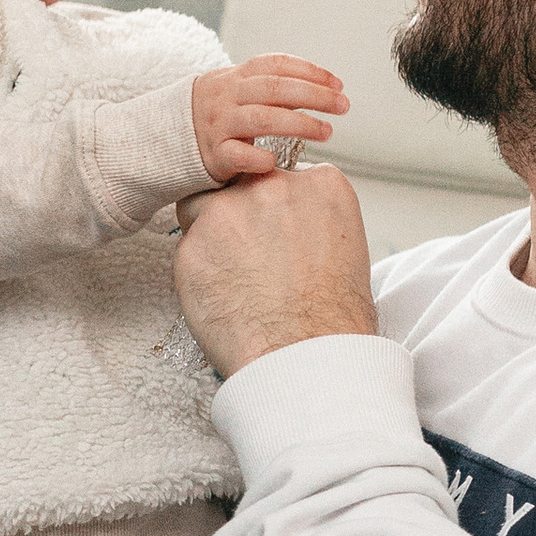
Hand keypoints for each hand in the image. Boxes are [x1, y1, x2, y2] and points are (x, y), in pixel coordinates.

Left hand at [173, 160, 376, 374]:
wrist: (309, 356)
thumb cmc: (335, 319)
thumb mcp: (347, 249)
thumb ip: (311, 221)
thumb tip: (289, 226)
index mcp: (321, 185)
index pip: (281, 178)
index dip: (274, 211)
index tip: (277, 236)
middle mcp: (272, 187)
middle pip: (240, 185)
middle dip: (242, 217)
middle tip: (252, 259)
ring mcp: (228, 212)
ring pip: (203, 208)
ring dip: (212, 237)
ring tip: (236, 280)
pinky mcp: (192, 246)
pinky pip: (187, 249)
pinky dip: (199, 273)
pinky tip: (224, 299)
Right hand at [190, 51, 350, 184]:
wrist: (168, 137)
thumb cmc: (219, 114)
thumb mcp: (240, 91)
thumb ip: (274, 87)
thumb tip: (326, 89)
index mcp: (236, 76)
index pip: (276, 65)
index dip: (310, 71)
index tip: (338, 83)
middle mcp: (227, 96)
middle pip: (274, 89)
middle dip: (314, 95)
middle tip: (343, 105)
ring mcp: (218, 125)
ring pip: (261, 119)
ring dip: (299, 124)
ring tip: (327, 132)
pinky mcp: (212, 154)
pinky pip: (237, 155)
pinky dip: (258, 157)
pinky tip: (276, 161)